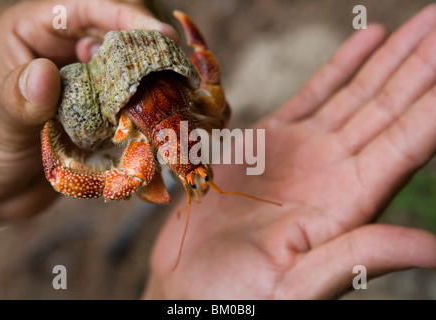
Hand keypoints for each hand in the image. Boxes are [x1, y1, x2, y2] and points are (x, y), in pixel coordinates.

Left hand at [0, 0, 176, 223]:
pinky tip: (161, 120)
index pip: (83, 9)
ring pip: (126, 68)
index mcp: (32, 34)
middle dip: (148, 49)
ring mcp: (83, 82)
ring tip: (177, 95)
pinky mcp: (98, 110)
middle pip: (115, 35)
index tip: (160, 36)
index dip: (123, 17)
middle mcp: (62, 52)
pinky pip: (127, 102)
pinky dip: (146, 110)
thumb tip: (45, 74)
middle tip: (179, 69)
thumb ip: (18, 102)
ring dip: (152, 81)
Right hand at [144, 5, 435, 298]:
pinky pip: (315, 93)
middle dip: (423, 64)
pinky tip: (370, 40)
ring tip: (424, 22)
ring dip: (392, 57)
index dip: (435, 101)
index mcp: (348, 204)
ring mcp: (305, 152)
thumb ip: (362, 254)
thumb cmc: (238, 295)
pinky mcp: (271, 140)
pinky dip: (342, 66)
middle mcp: (336, 171)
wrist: (191, 284)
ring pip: (358, 94)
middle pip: (391, 108)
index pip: (406, 143)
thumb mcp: (300, 285)